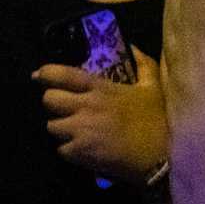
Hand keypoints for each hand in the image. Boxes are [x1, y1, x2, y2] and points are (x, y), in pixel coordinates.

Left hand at [35, 45, 168, 185]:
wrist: (165, 157)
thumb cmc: (159, 120)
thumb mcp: (154, 87)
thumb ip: (143, 64)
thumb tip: (133, 46)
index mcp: (101, 88)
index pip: (63, 74)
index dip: (46, 73)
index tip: (38, 76)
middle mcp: (86, 106)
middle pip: (49, 100)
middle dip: (54, 105)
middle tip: (65, 111)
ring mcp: (82, 130)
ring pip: (52, 126)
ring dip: (62, 130)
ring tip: (76, 133)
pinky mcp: (82, 153)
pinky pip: (62, 150)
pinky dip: (70, 152)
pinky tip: (84, 151)